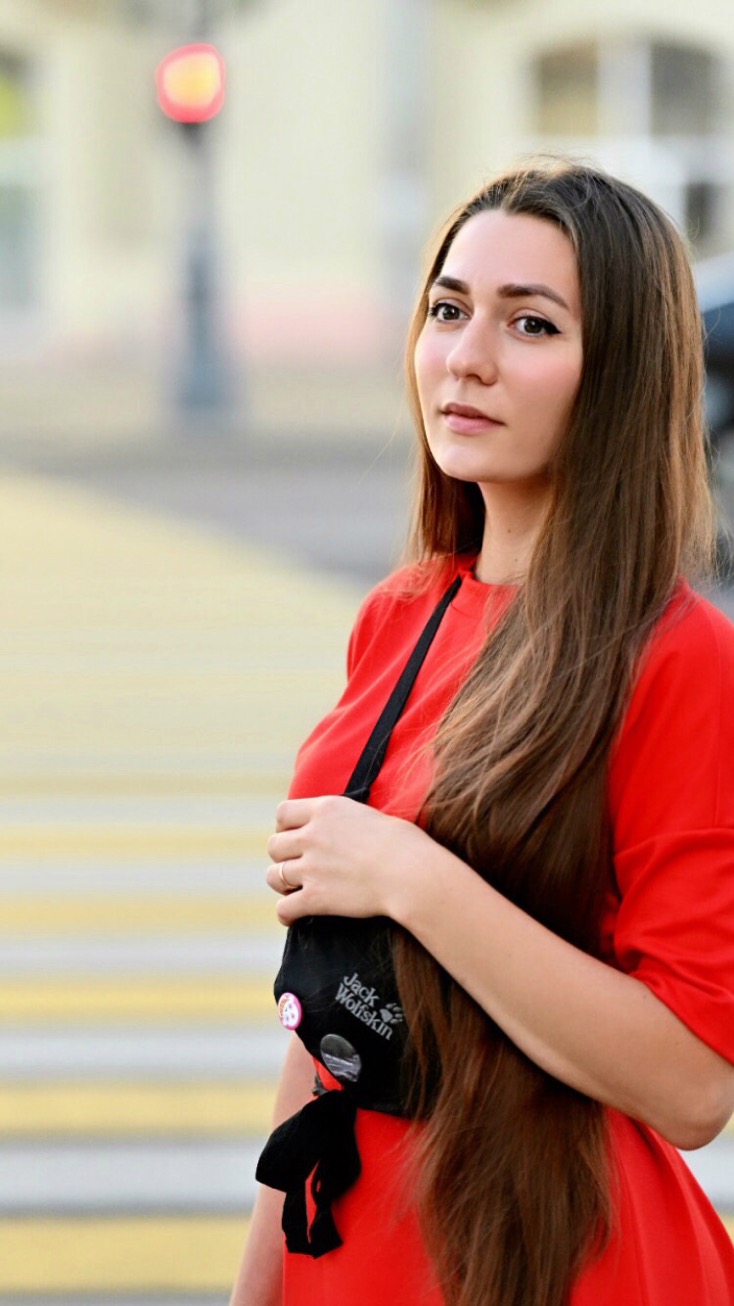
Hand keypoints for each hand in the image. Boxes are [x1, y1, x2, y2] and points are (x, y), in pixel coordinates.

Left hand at [265, 795, 423, 924]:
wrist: (411, 873)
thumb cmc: (404, 844)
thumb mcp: (368, 815)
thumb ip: (344, 821)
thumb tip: (341, 830)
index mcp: (325, 810)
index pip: (283, 812)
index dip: (285, 826)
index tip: (295, 835)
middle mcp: (311, 835)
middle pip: (274, 845)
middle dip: (283, 856)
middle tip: (298, 865)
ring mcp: (310, 867)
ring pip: (273, 876)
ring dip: (282, 884)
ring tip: (294, 889)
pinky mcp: (315, 897)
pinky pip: (284, 909)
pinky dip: (286, 915)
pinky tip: (294, 918)